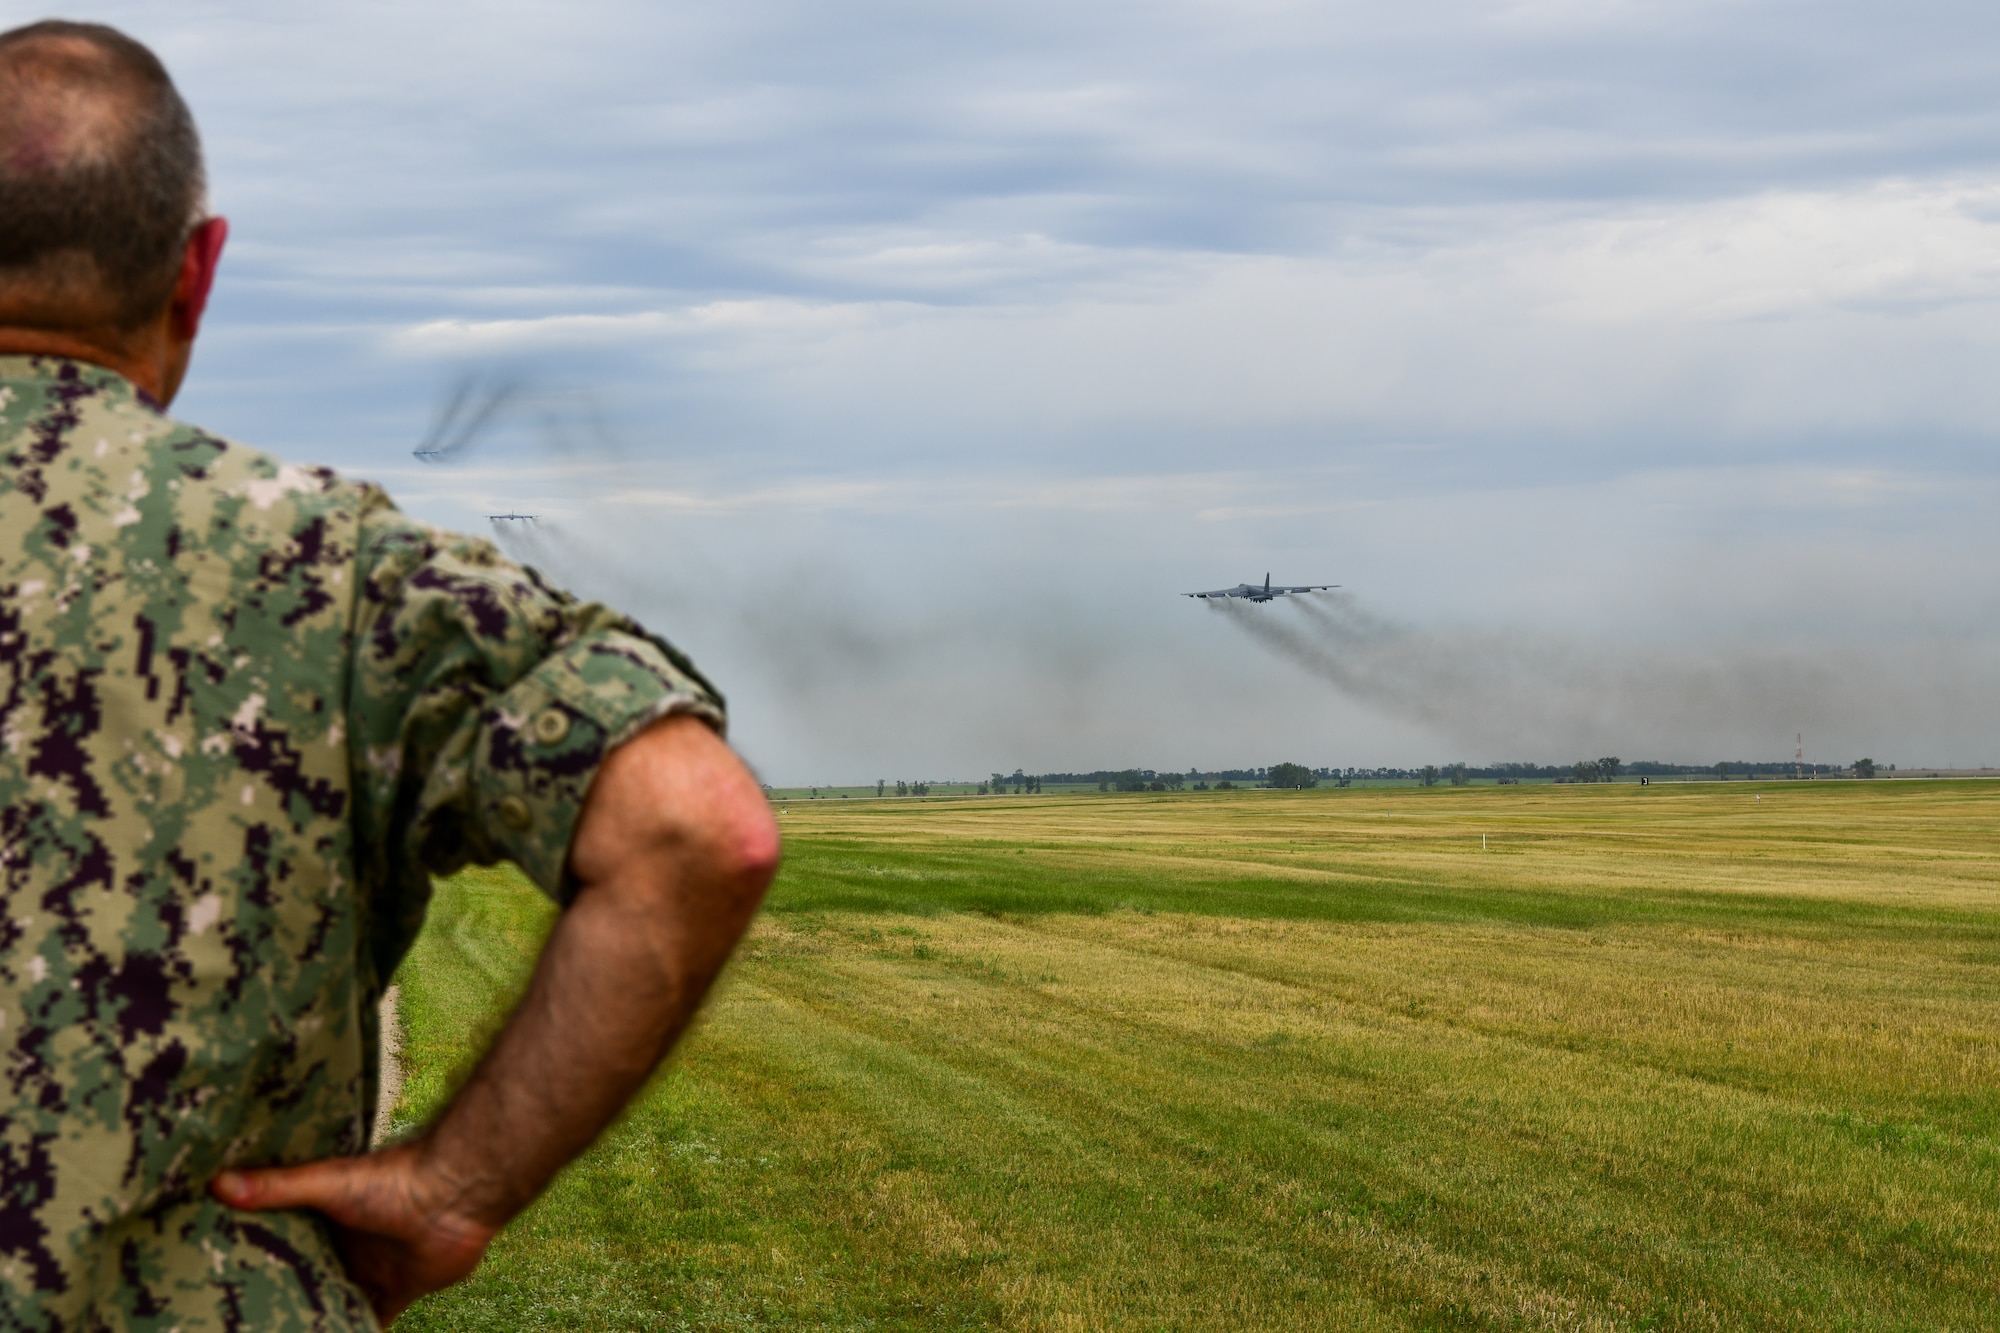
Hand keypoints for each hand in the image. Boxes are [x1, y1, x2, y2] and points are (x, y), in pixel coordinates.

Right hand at [210, 1142, 495, 1324]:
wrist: (456, 1194)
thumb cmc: (393, 1179)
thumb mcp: (326, 1183)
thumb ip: (276, 1187)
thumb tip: (216, 1183)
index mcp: (326, 1217)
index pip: (284, 1242)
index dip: (259, 1260)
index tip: (223, 1280)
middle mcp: (348, 1244)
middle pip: (309, 1276)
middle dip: (286, 1296)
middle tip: (247, 1318)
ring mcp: (374, 1267)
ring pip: (339, 1300)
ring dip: (320, 1317)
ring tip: (281, 1330)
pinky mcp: (401, 1289)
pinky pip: (375, 1319)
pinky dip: (358, 1330)